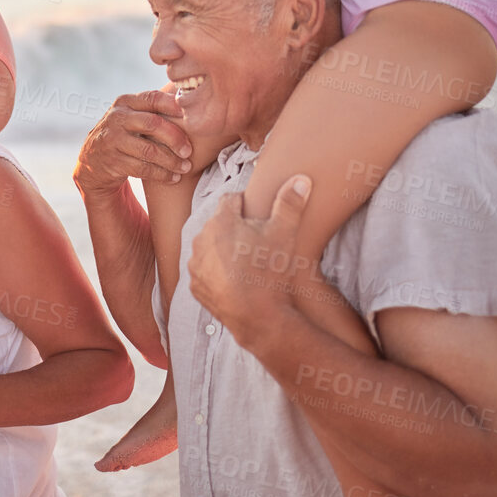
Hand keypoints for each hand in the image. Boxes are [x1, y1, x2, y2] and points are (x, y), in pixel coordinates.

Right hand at [73, 90, 194, 196]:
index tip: (193, 116)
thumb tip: (190, 103)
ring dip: (171, 161)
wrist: (93, 160)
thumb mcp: (131, 116)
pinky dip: (162, 174)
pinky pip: (144, 169)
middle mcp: (117, 118)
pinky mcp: (113, 162)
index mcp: (125, 102)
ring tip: (185, 167)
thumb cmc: (124, 134)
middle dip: (175, 138)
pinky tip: (173, 177)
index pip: (153, 99)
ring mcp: (112, 140)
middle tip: (189, 150)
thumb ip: (153, 109)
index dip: (174, 106)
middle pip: (153, 124)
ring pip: (149, 150)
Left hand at [188, 175, 312, 349]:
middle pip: (219, 224)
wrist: (258, 317)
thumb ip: (290, 204)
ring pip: (210, 247)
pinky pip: (205, 271)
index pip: (231, 200)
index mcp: (220, 221)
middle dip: (235, 229)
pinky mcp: (195, 286)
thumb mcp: (285, 234)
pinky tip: (235, 279)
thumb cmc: (271, 272)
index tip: (259, 218)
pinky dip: (216, 273)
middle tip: (256, 243)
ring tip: (246, 263)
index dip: (246, 206)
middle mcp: (201, 239)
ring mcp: (195, 264)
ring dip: (223, 250)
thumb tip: (301, 178)